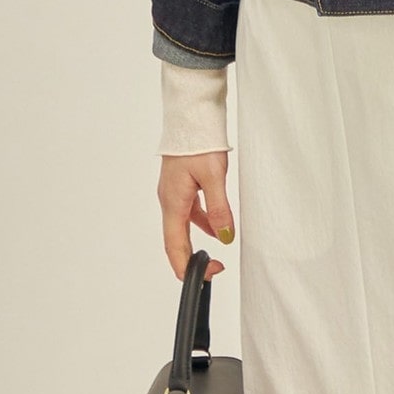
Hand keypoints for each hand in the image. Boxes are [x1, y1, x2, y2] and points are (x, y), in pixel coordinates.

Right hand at [158, 150, 234, 281]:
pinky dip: (200, 221)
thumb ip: (219, 209)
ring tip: (214, 252)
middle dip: (190, 259)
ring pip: (182, 225)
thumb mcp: (214, 177)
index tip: (205, 277)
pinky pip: (188, 210)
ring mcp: (173, 191)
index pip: (175, 245)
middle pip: (175, 239)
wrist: (191, 115)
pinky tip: (214, 223)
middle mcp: (168, 199)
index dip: (186, 267)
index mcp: (173, 202)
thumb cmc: (198, 142)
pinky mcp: (181, 182)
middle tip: (211, 270)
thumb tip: (225, 237)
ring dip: (195, 241)